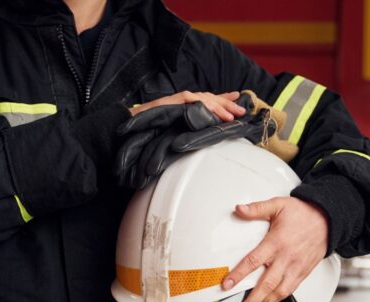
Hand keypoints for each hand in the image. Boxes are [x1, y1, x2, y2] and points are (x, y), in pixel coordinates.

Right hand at [129, 91, 245, 121]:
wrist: (128, 125)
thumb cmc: (148, 129)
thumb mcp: (173, 130)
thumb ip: (187, 129)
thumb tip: (203, 135)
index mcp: (184, 107)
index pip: (207, 101)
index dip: (223, 99)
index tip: (238, 99)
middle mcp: (182, 101)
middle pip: (209, 98)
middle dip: (227, 103)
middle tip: (242, 111)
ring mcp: (176, 100)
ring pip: (202, 99)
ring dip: (218, 106)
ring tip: (231, 115)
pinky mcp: (170, 102)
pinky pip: (189, 101)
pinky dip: (202, 104)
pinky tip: (212, 109)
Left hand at [221, 197, 328, 301]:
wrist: (328, 219)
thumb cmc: (303, 214)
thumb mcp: (278, 205)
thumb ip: (257, 209)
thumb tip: (239, 209)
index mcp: (277, 242)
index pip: (254, 261)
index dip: (239, 275)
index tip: (227, 284)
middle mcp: (287, 258)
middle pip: (267, 284)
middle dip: (252, 301)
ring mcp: (296, 268)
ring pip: (280, 292)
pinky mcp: (303, 273)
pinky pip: (290, 290)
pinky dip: (277, 299)